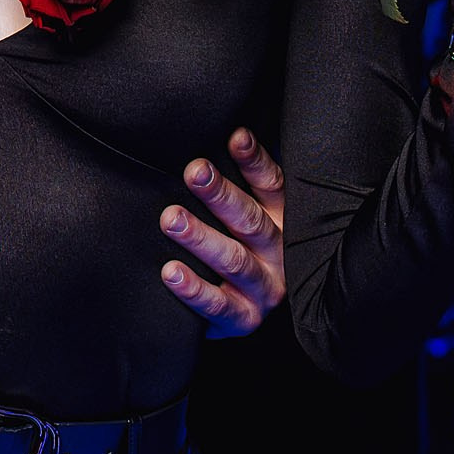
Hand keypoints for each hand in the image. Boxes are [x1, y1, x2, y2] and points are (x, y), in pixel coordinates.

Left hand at [159, 126, 285, 339]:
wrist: (246, 310)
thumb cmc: (241, 247)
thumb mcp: (249, 212)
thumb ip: (239, 182)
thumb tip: (221, 135)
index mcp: (283, 219)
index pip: (273, 185)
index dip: (254, 161)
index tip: (234, 138)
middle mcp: (279, 253)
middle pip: (250, 220)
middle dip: (220, 195)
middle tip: (193, 172)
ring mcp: (265, 288)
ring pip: (234, 261)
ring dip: (202, 238)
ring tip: (172, 219)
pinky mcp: (244, 319)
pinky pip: (218, 305)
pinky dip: (194, 289)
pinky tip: (171, 272)